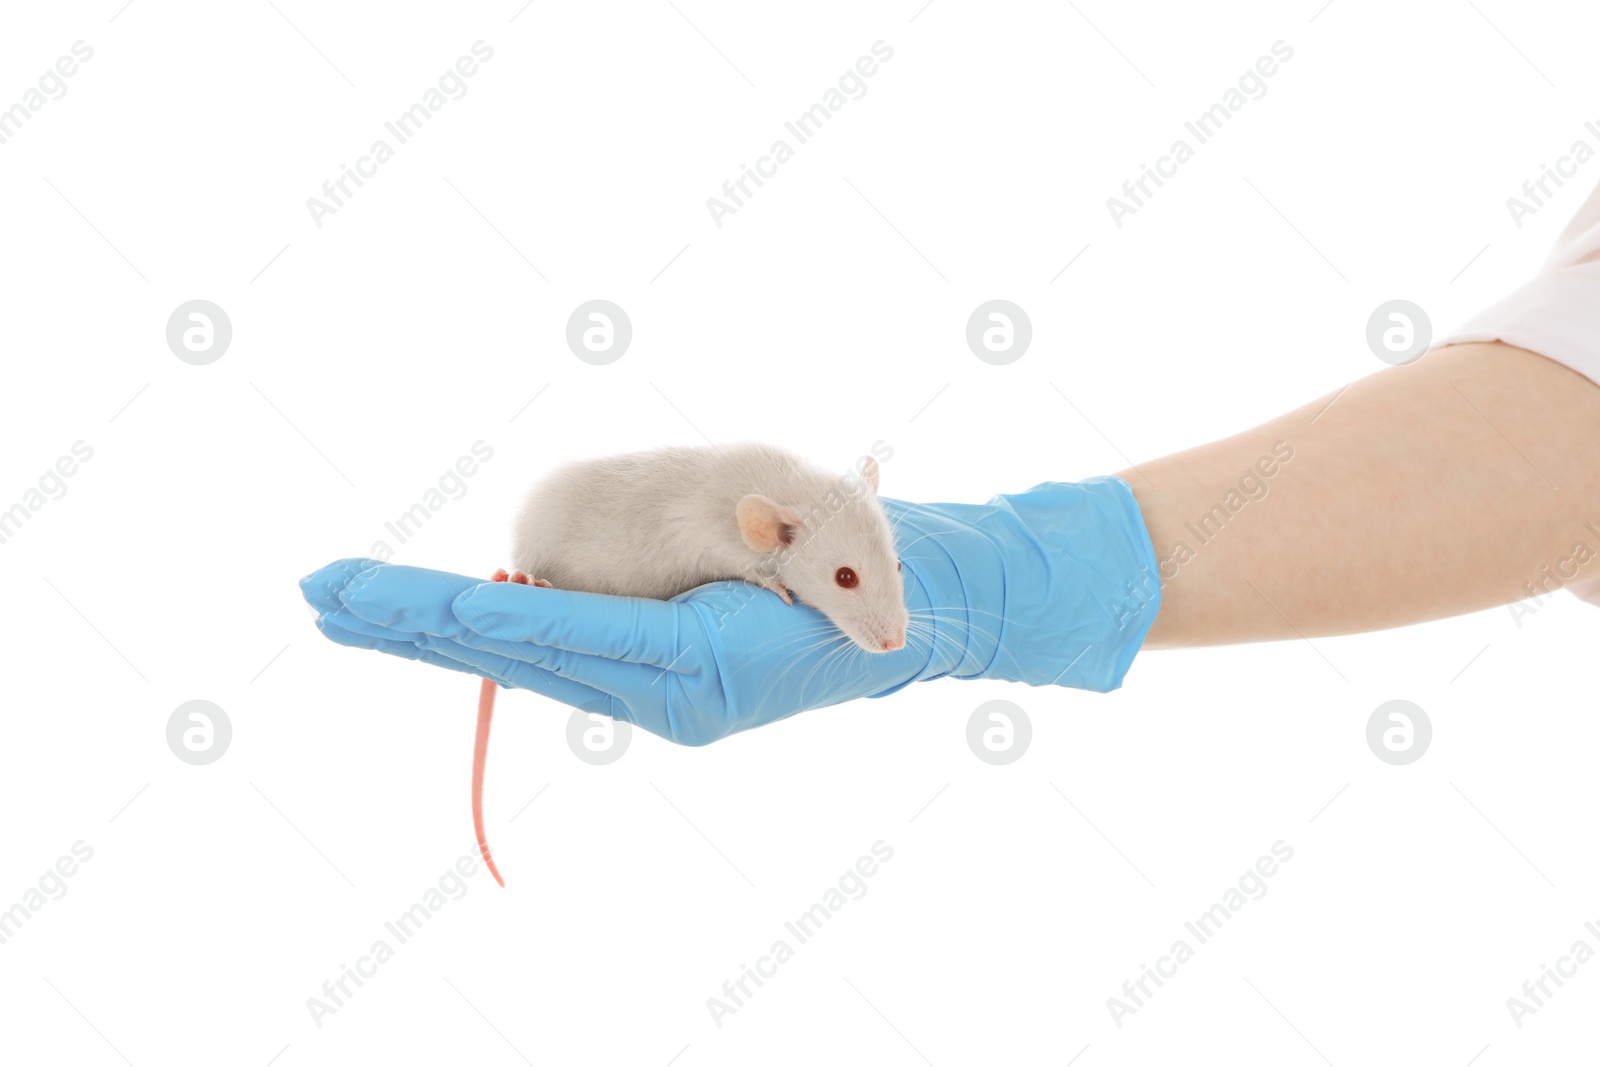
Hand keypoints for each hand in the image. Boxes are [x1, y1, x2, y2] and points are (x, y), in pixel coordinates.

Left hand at [300, 479, 1161, 744]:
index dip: (470, 611)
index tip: (380, 594)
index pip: (564, 636)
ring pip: (518, 654)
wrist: (909, 608)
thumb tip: (855, 602)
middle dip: (412, 621)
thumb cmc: (879, 561)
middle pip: (514, 652)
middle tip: (312, 591)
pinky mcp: (646, 666)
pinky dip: (476, 630)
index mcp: (699, 669)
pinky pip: (545, 647)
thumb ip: (854, 562)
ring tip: (338, 599)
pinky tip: (424, 615)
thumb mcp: (857, 532)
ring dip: (427, 627)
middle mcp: (660, 692)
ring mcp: (647, 684)